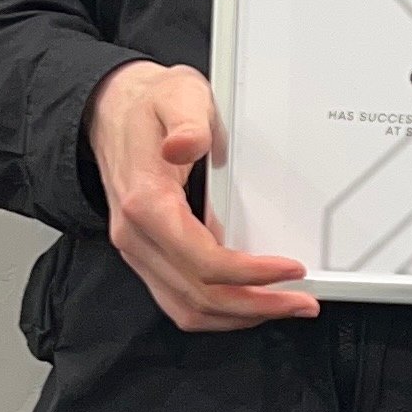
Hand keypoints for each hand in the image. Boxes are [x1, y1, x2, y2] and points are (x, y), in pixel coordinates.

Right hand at [86, 61, 317, 329]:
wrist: (111, 109)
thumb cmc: (150, 105)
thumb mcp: (177, 96)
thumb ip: (188, 123)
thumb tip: (186, 146)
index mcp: (147, 204)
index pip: (203, 261)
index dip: (251, 274)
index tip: (290, 269)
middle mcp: (137, 236)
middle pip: (199, 297)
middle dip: (256, 305)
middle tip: (300, 301)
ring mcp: (138, 250)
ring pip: (187, 309)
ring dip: (238, 316)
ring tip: (281, 306)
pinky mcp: (146, 255)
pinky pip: (179, 299)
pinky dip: (218, 310)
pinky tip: (248, 300)